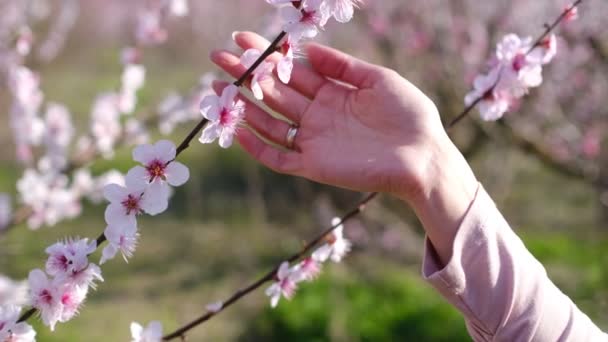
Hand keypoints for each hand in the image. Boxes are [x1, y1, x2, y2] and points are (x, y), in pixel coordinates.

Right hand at [212, 32, 479, 263]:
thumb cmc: (409, 115)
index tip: (242, 39)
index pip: (292, 71)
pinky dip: (256, 147)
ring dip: (243, 107)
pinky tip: (236, 129)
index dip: (267, 56)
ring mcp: (314, 141)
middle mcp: (318, 115)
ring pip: (269, 123)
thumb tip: (309, 49)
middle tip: (218, 58)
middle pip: (274, 93)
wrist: (424, 156)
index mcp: (332, 92)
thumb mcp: (379, 80)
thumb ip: (343, 66)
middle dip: (246, 76)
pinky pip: (278, 157)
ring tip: (217, 89)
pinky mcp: (314, 166)